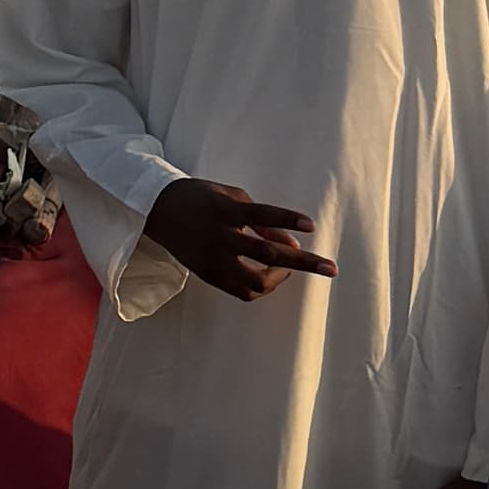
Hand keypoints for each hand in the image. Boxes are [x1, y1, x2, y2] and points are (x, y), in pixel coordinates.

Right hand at [144, 178, 333, 300]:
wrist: (158, 211)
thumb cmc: (202, 198)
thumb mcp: (232, 197)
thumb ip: (261, 221)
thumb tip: (291, 244)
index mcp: (225, 210)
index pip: (261, 215)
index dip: (287, 220)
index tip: (312, 226)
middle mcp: (219, 237)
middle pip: (266, 255)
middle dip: (302, 262)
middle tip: (330, 268)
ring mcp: (213, 260)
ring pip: (254, 283)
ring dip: (280, 278)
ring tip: (288, 268)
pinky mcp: (208, 275)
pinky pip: (241, 291)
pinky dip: (261, 286)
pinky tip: (269, 275)